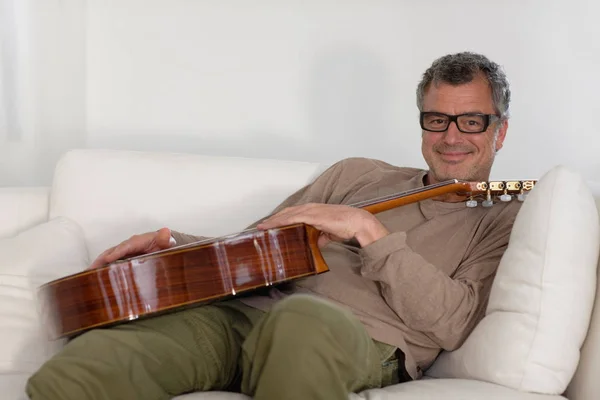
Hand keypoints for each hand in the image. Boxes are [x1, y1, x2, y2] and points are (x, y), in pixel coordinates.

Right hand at [88, 227, 175, 268]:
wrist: (163, 245)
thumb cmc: (164, 244)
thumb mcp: (167, 242)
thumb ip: (166, 239)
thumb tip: (166, 232)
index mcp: (138, 241)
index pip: (126, 246)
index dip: (117, 252)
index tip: (109, 258)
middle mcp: (127, 246)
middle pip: (112, 251)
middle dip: (101, 260)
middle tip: (90, 269)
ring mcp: (123, 252)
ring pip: (107, 258)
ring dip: (97, 265)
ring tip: (87, 275)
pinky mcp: (121, 259)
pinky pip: (109, 263)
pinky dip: (100, 269)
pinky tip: (93, 278)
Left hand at [256, 203, 388, 246]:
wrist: (358, 223)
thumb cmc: (346, 226)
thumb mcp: (330, 233)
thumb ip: (321, 237)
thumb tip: (316, 244)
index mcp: (314, 210)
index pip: (293, 213)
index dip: (281, 218)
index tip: (270, 224)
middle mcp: (310, 208)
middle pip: (287, 213)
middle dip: (273, 219)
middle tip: (261, 227)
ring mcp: (311, 211)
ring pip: (287, 215)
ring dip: (274, 221)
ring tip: (262, 227)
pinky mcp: (313, 216)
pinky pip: (293, 218)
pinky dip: (282, 221)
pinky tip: (273, 226)